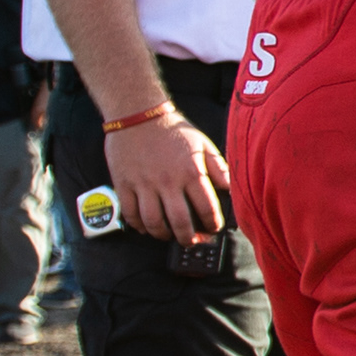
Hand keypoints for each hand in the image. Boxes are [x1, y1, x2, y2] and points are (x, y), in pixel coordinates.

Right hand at [102, 109, 232, 243]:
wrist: (138, 114)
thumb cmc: (174, 130)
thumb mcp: (203, 145)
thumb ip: (218, 168)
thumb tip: (231, 189)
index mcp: (191, 172)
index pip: (207, 208)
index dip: (213, 224)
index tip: (213, 228)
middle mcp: (168, 181)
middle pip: (179, 222)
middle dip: (189, 238)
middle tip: (192, 241)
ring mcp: (144, 184)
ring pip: (153, 222)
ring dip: (163, 235)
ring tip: (169, 236)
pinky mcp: (124, 184)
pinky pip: (130, 214)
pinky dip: (139, 226)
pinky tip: (146, 227)